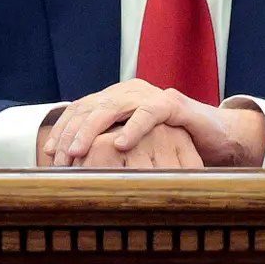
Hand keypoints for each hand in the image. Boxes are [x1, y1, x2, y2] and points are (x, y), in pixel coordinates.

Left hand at [37, 80, 264, 170]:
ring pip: (111, 108)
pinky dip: (133, 129)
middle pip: (90, 108)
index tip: (48, 154)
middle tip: (57, 159)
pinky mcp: (173, 105)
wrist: (216, 137)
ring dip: (90, 131)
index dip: (62, 130)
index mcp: (117, 99)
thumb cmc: (173, 145)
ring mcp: (150, 96)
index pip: (81, 110)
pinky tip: (120, 144)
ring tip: (76, 152)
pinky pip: (148, 114)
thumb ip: (109, 149)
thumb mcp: (135, 146)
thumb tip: (77, 171)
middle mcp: (129, 92)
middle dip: (70, 134)